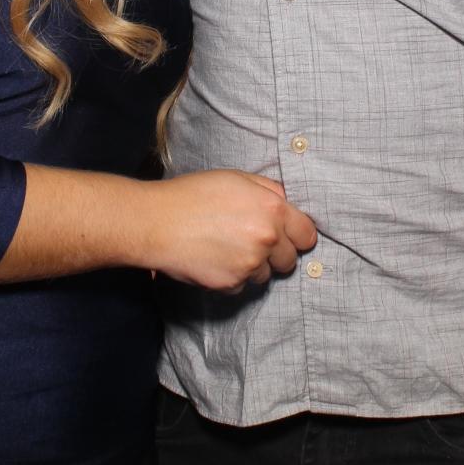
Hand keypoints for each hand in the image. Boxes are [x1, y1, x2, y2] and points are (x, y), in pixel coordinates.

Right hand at [148, 170, 316, 291]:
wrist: (156, 222)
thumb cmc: (193, 195)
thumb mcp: (236, 179)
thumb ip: (268, 190)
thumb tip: (287, 203)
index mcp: (272, 209)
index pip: (307, 234)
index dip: (298, 236)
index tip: (289, 238)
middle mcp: (266, 239)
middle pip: (289, 260)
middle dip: (275, 254)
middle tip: (250, 243)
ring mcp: (249, 264)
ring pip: (265, 275)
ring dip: (252, 266)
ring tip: (225, 248)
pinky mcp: (230, 283)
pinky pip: (241, 286)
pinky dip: (231, 277)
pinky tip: (213, 259)